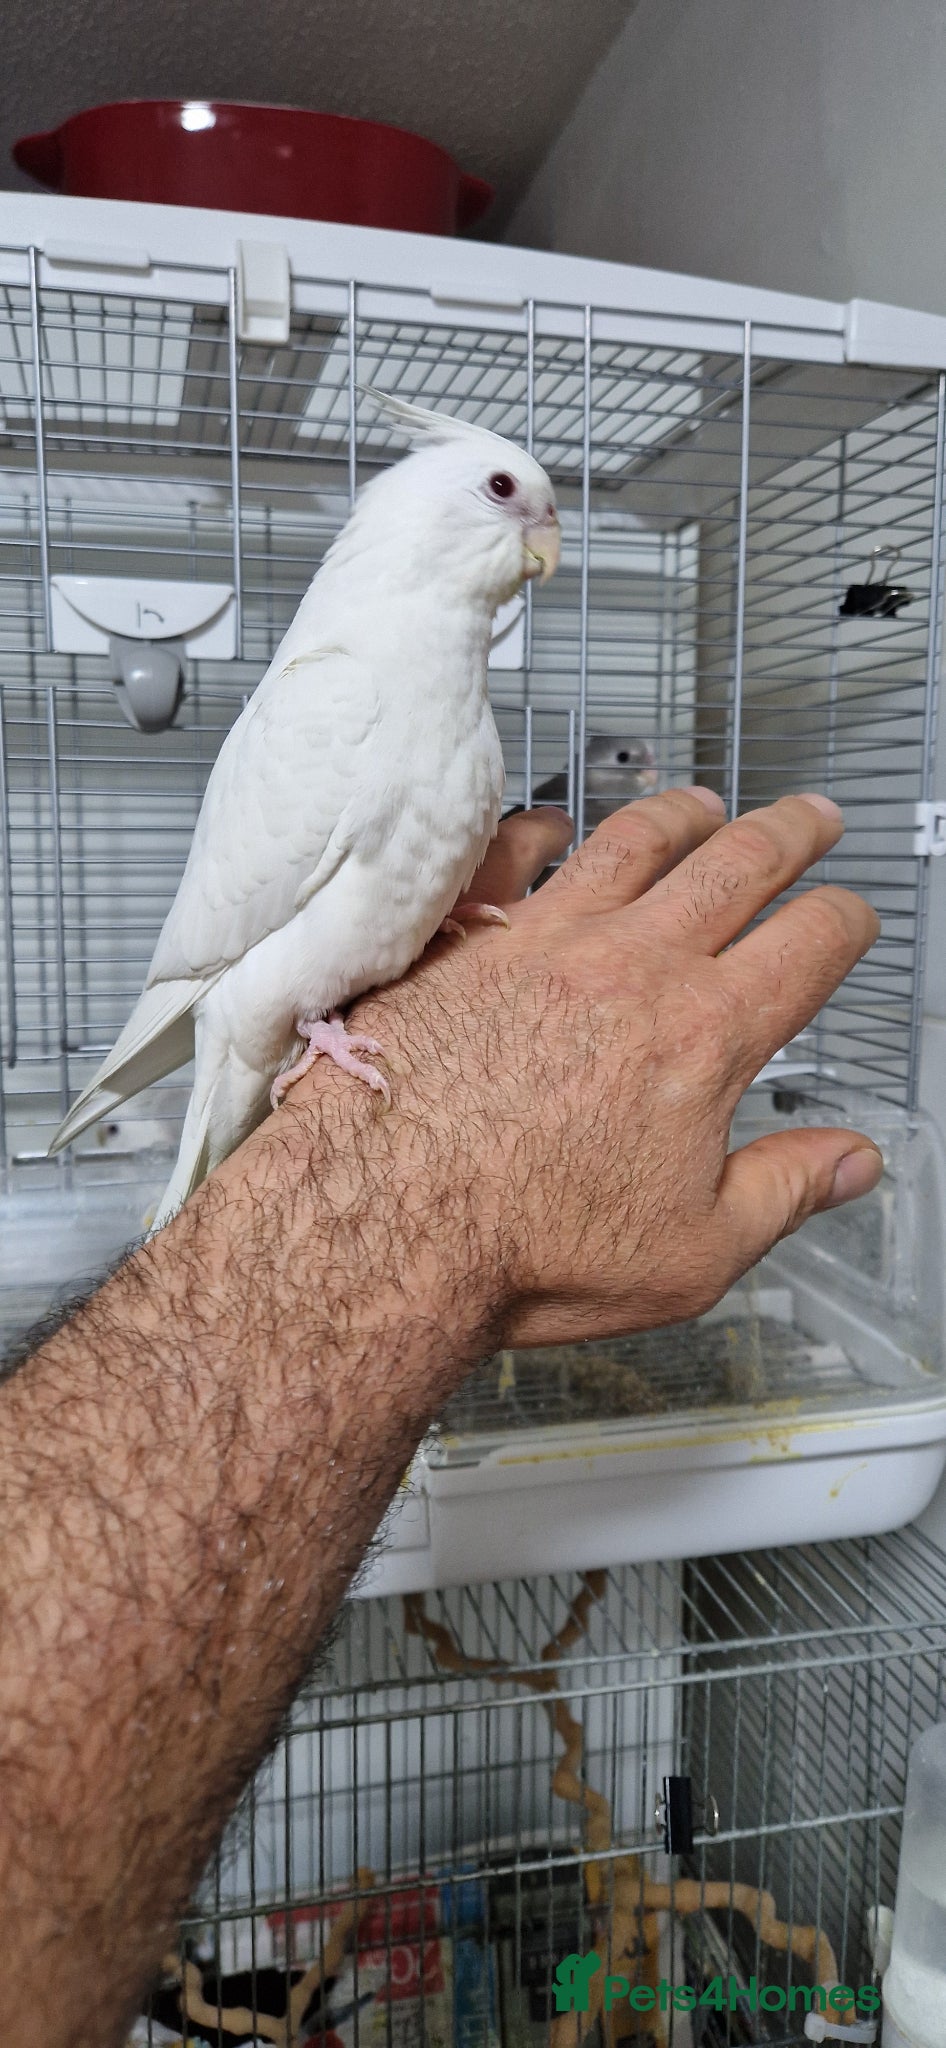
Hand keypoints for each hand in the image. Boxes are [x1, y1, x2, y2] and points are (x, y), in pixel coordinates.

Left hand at [287, 788, 882, 1347]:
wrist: (382, 1226)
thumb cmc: (526, 1250)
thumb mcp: (693, 1255)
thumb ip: (784, 1192)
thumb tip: (851, 1162)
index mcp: (704, 1037)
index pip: (808, 946)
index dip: (846, 922)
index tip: (851, 918)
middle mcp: (631, 966)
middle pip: (737, 865)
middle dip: (789, 833)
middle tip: (812, 818)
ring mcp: (541, 940)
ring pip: (632, 842)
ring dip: (680, 814)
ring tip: (702, 806)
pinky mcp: (461, 940)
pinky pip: (508, 852)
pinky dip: (538, 828)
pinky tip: (548, 827)